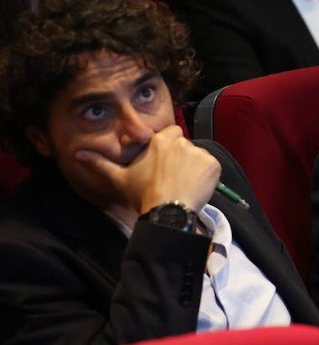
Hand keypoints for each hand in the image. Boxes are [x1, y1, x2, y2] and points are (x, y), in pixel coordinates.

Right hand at [77, 125, 220, 219]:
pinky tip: (194, 188)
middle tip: (172, 177)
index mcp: (161, 141)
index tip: (162, 162)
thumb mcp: (119, 178)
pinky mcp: (213, 165)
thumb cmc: (142, 194)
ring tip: (182, 185)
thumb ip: (99, 164)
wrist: (167, 211)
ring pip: (197, 157)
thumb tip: (78, 154)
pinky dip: (206, 176)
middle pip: (184, 146)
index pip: (170, 134)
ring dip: (193, 167)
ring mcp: (200, 153)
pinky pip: (211, 167)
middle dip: (180, 158)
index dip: (167, 147)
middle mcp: (182, 142)